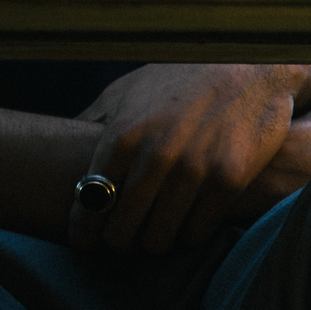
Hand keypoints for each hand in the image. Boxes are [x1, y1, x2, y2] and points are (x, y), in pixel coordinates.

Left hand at [71, 64, 307, 253]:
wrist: (250, 64)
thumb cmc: (182, 77)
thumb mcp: (128, 89)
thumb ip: (95, 120)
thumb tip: (60, 143)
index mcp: (123, 135)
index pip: (90, 203)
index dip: (83, 230)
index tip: (84, 242)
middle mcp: (155, 156)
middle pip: (121, 229)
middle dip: (117, 243)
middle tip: (120, 245)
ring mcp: (194, 170)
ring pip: (160, 238)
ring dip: (153, 244)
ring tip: (153, 239)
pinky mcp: (229, 180)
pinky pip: (198, 232)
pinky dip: (189, 236)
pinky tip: (186, 228)